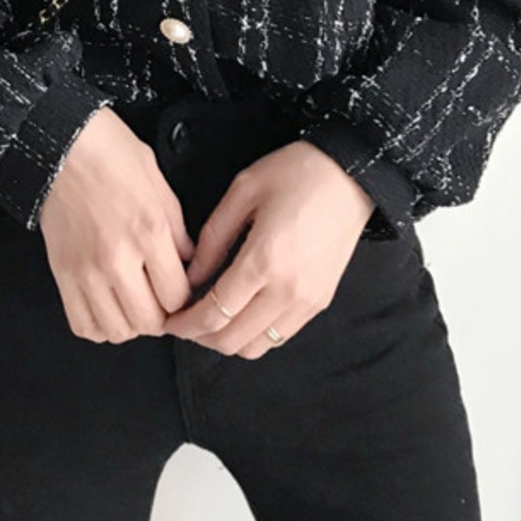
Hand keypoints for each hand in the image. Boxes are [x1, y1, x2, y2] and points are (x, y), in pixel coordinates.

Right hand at [38, 106, 196, 343]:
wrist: (61, 145)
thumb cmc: (110, 153)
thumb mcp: (159, 183)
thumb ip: (177, 228)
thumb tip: (188, 262)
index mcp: (149, 231)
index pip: (177, 296)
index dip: (186, 299)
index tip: (183, 291)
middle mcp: (118, 257)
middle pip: (149, 321)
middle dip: (162, 317)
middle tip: (162, 301)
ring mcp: (86, 270)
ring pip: (117, 330)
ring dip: (132, 324)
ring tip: (135, 305)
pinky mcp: (62, 273)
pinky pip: (83, 324)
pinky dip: (99, 325)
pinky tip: (108, 308)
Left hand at [161, 140, 376, 358]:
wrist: (352, 174)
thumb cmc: (297, 172)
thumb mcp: (243, 191)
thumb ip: (212, 237)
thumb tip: (192, 276)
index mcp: (263, 260)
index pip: (214, 314)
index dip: (184, 324)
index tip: (169, 319)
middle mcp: (287, 290)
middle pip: (231, 341)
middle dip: (200, 337)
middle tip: (183, 320)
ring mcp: (307, 300)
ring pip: (256, 347)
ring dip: (227, 340)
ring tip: (211, 318)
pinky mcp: (320, 301)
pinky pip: (280, 337)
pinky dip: (254, 334)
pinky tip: (242, 312)